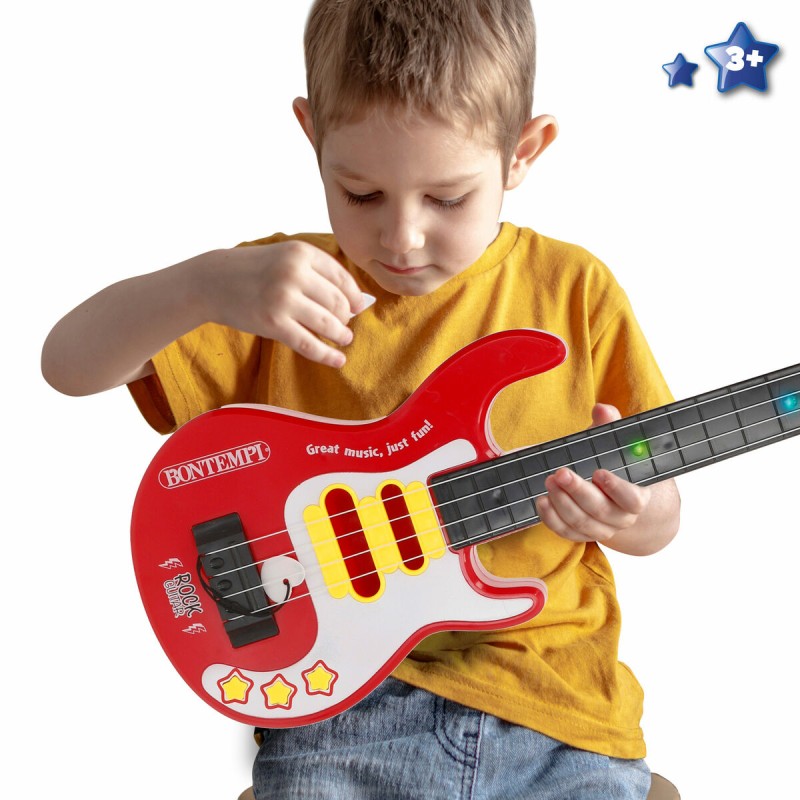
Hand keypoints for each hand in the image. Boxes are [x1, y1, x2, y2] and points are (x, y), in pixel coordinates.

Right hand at [200, 240, 365, 367]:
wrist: (212, 281)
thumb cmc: (254, 270)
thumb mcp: (286, 257)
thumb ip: (318, 273)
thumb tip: (358, 301)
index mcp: (301, 252)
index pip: (342, 278)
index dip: (355, 297)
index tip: (359, 307)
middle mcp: (293, 273)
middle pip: (338, 303)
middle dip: (347, 318)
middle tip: (346, 325)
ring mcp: (282, 299)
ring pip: (327, 324)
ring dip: (341, 335)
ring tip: (344, 339)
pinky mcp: (273, 324)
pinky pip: (309, 344)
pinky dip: (327, 355)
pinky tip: (338, 360)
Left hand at [535, 403, 651, 544]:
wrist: (616, 496)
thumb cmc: (613, 464)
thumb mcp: (614, 444)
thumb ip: (610, 426)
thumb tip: (602, 409)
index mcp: (636, 497)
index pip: (633, 500)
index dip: (617, 488)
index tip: (599, 472)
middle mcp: (621, 518)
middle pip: (601, 511)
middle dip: (578, 492)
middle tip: (560, 473)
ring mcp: (601, 529)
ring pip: (582, 523)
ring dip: (562, 504)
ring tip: (548, 482)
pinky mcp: (581, 534)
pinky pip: (565, 532)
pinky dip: (551, 519)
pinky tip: (541, 501)